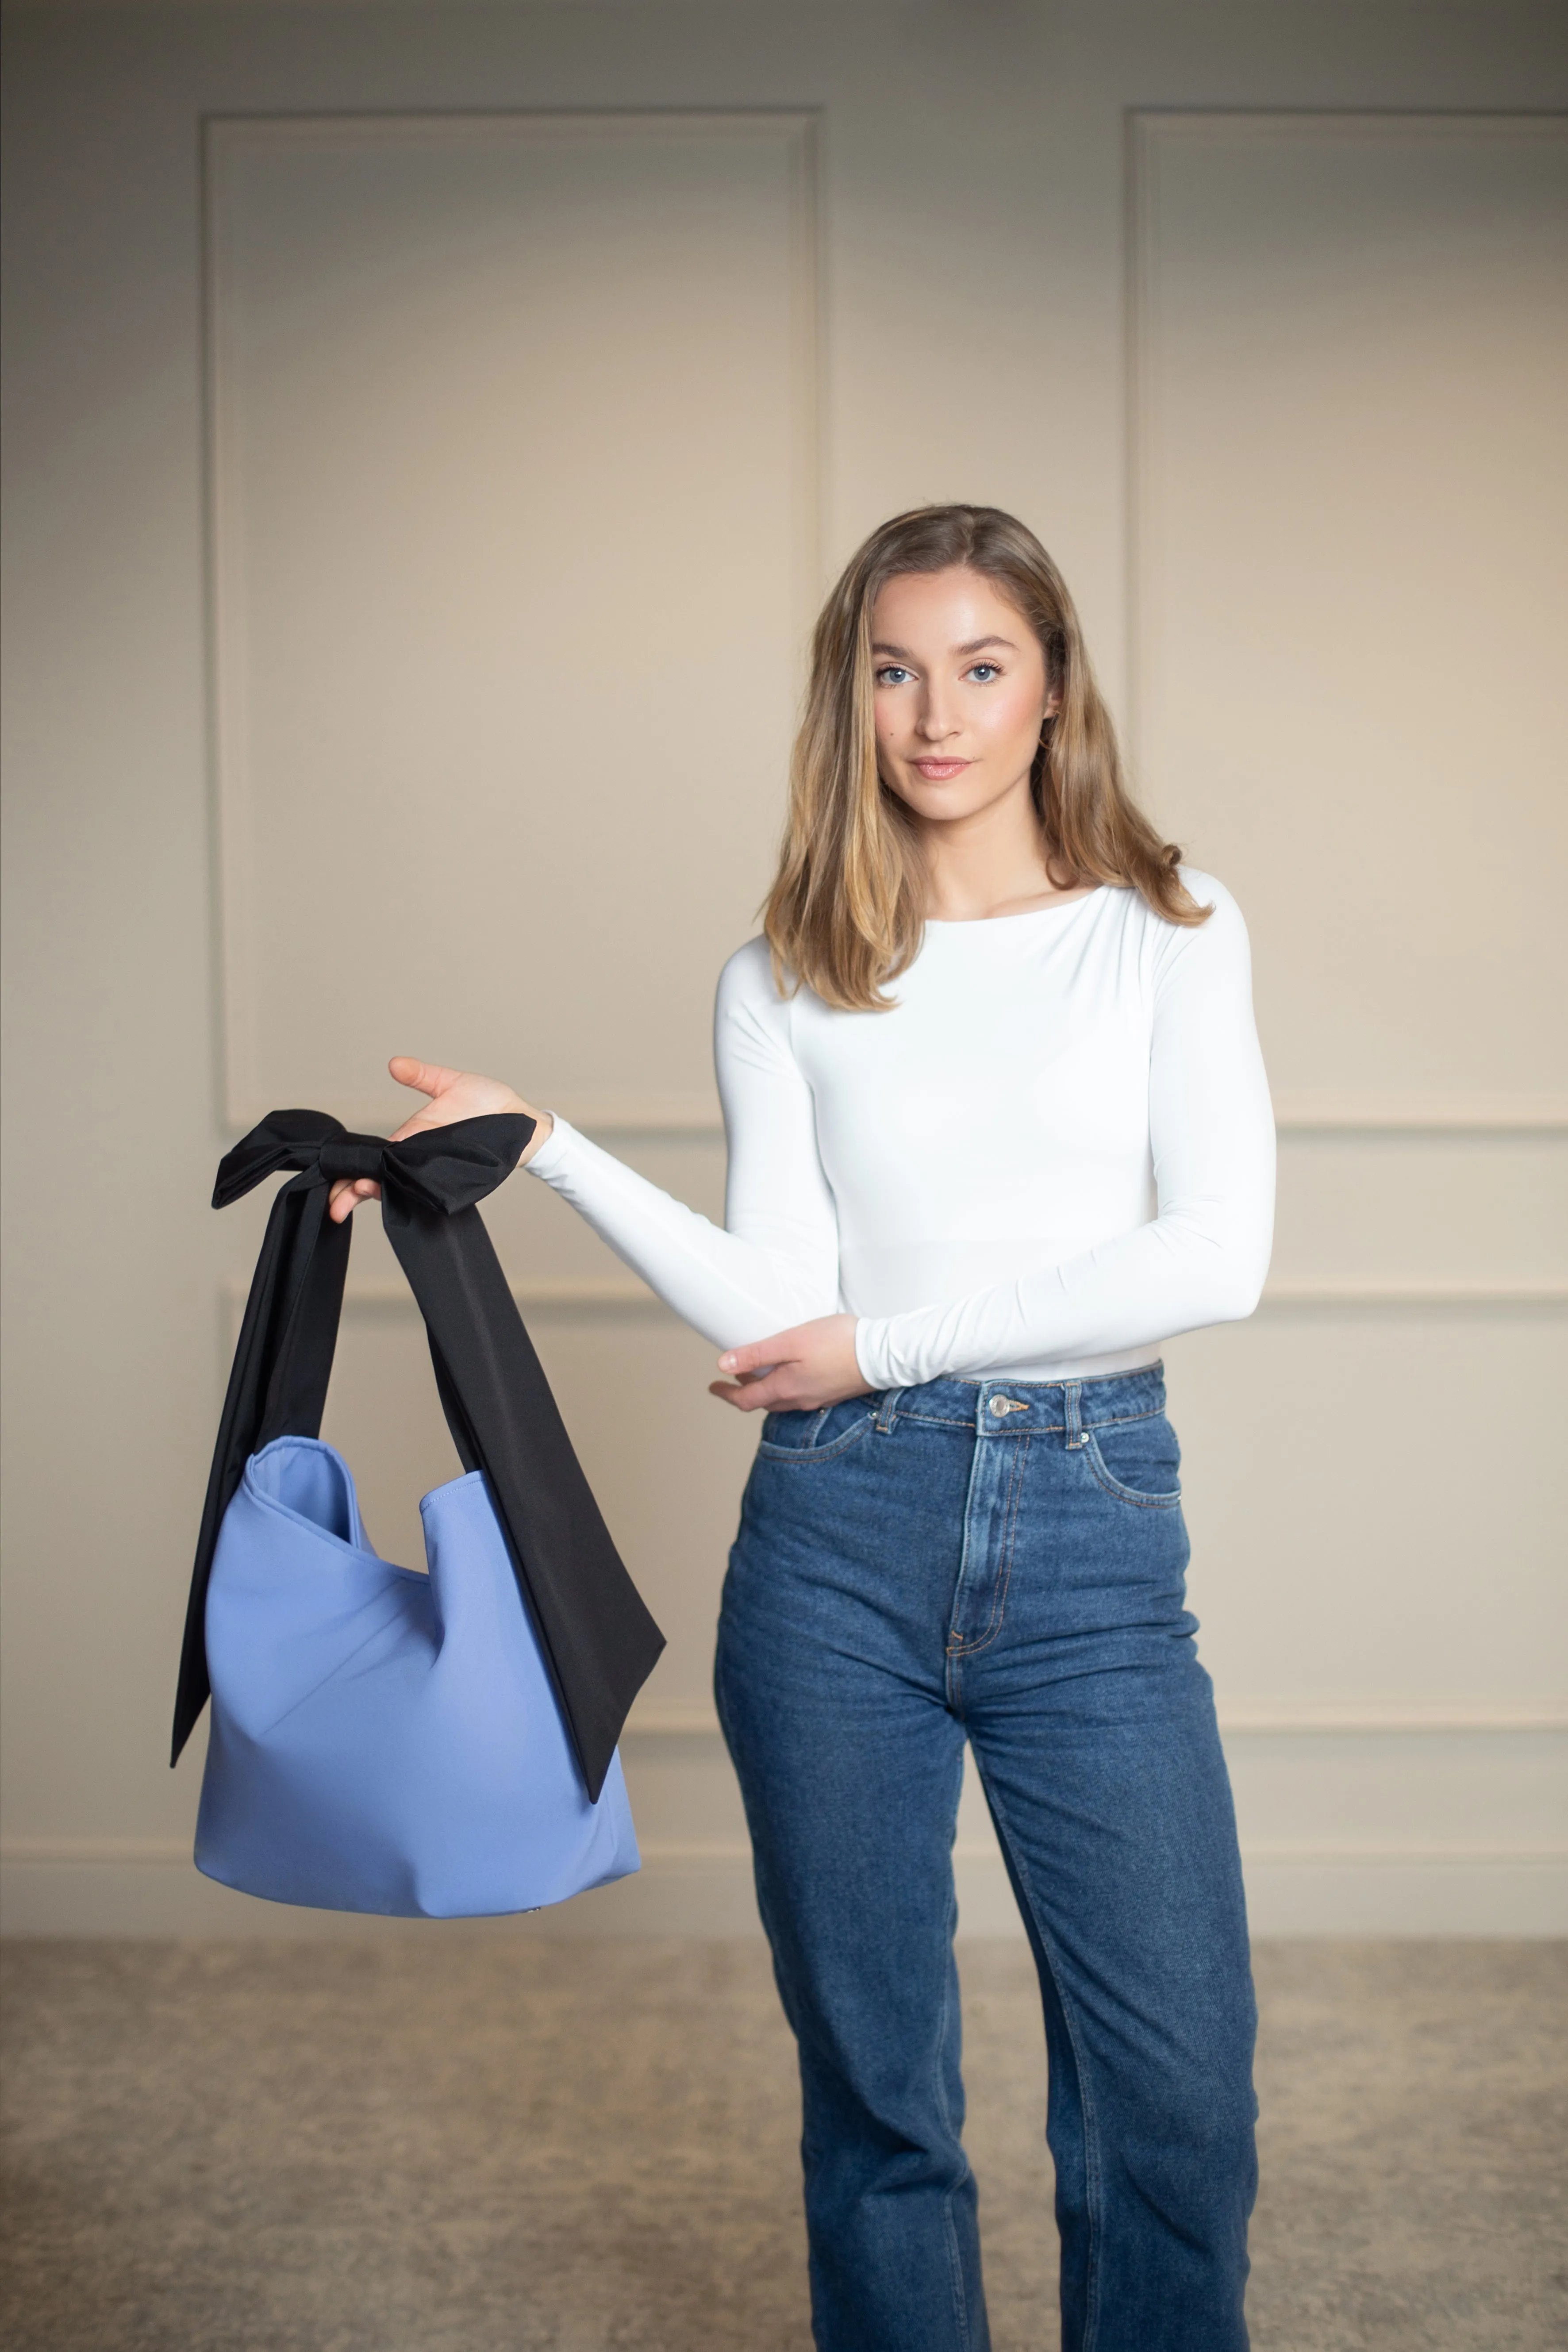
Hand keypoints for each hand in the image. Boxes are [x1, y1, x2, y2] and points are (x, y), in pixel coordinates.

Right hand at [328, 1057, 552, 1222]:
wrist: (520, 1122)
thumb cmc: (488, 1104)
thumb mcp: (451, 1083)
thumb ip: (422, 1075)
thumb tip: (394, 1063)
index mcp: (411, 1138)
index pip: (373, 1158)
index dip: (351, 1171)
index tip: (337, 1180)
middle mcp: (418, 1159)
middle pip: (378, 1180)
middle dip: (354, 1192)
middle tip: (337, 1206)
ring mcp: (435, 1172)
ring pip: (399, 1189)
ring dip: (379, 1193)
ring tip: (362, 1191)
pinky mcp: (454, 1181)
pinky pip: (429, 1192)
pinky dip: (411, 1195)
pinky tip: (394, 1196)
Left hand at [708, 1313, 868, 1413]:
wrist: (882, 1355)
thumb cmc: (837, 1343)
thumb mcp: (790, 1342)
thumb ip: (756, 1354)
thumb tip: (723, 1365)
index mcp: (785, 1388)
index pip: (745, 1399)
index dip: (725, 1394)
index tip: (712, 1387)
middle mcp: (800, 1400)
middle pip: (763, 1401)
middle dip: (744, 1390)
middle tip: (734, 1374)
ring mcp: (818, 1398)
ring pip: (782, 1400)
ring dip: (766, 1388)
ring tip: (760, 1371)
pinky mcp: (833, 1392)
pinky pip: (801, 1395)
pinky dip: (787, 1386)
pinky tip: (793, 1371)